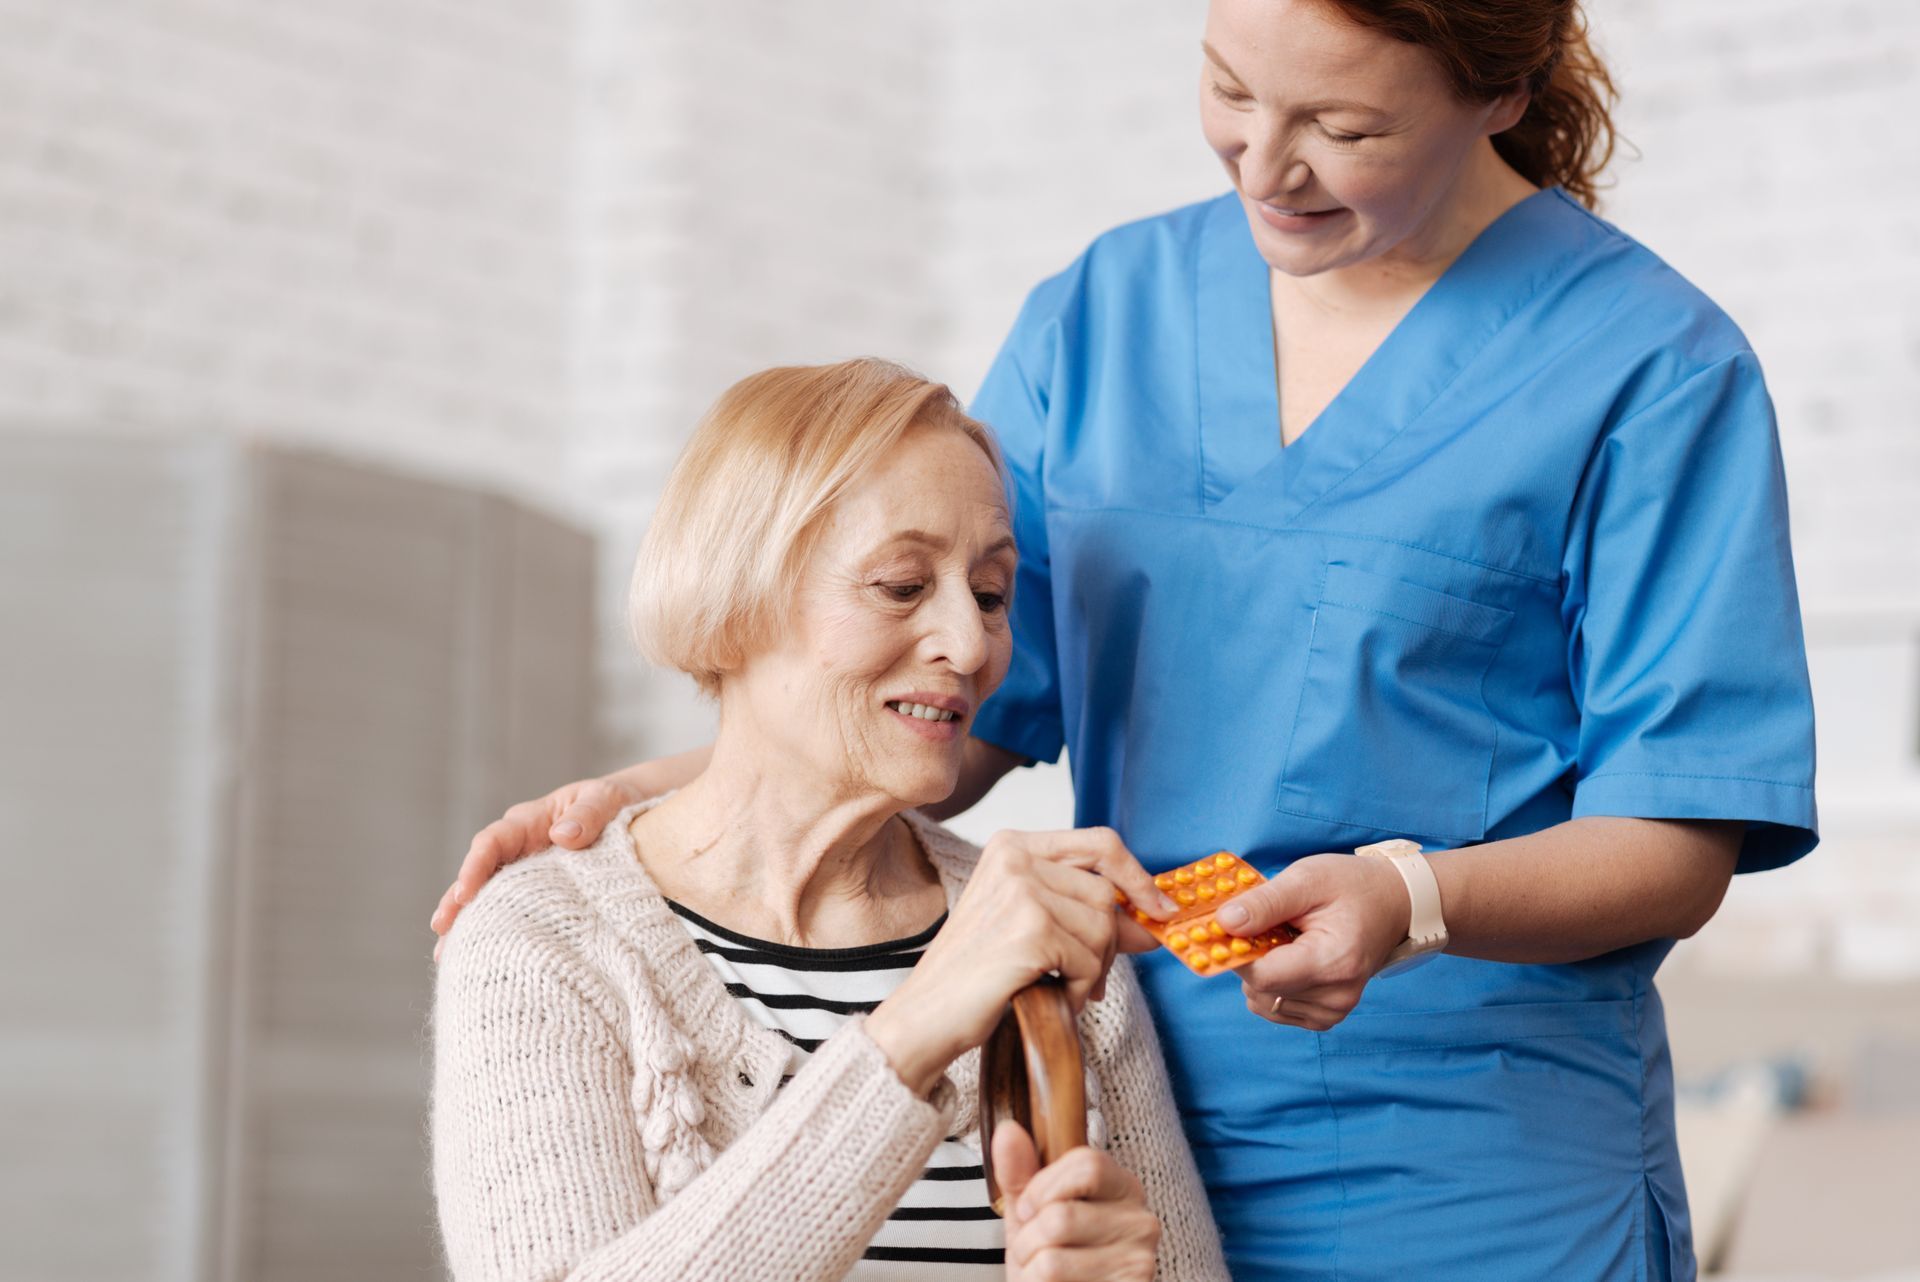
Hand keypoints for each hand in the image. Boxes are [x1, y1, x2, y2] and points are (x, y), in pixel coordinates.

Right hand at [428, 774, 640, 950]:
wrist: (632, 812)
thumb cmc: (616, 802)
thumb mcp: (606, 799)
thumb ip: (588, 813)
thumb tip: (563, 835)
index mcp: (531, 821)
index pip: (493, 841)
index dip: (475, 865)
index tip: (465, 891)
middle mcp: (519, 846)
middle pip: (479, 872)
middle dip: (458, 899)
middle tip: (442, 927)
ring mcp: (526, 870)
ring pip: (488, 894)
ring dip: (468, 920)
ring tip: (447, 952)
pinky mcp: (538, 891)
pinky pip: (511, 908)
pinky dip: (494, 927)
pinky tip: (479, 955)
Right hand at [866, 828, 1174, 1092]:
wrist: (926, 1017)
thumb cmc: (977, 975)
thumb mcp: (1034, 927)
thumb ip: (1088, 912)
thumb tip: (1155, 916)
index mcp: (1012, 845)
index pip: (1100, 843)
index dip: (1137, 876)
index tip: (1159, 909)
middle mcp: (1015, 858)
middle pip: (1106, 893)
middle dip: (1109, 943)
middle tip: (1086, 978)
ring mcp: (1022, 891)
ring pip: (1103, 928)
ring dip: (1092, 970)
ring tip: (1058, 988)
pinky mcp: (1031, 929)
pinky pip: (1089, 960)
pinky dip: (1079, 990)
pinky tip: (1050, 998)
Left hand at [992, 1122, 1159, 1281]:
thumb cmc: (1050, 1263)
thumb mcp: (1031, 1215)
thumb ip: (1020, 1175)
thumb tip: (1008, 1130)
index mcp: (1123, 1188)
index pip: (1087, 1163)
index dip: (1043, 1187)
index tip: (1027, 1209)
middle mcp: (1141, 1221)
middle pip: (1061, 1215)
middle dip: (1028, 1238)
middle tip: (1035, 1252)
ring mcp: (1138, 1262)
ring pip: (1052, 1255)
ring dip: (1029, 1267)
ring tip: (1043, 1274)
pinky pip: (1052, 1278)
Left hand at [1218, 852, 1411, 1030]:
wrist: (1394, 903)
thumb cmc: (1352, 886)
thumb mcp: (1307, 879)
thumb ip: (1264, 903)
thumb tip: (1223, 923)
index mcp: (1333, 962)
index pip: (1262, 977)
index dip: (1236, 953)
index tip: (1228, 928)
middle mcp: (1336, 995)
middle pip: (1260, 991)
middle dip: (1249, 958)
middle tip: (1264, 926)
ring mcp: (1334, 1010)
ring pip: (1264, 1002)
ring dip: (1261, 972)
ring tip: (1284, 940)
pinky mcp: (1328, 1016)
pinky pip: (1277, 1008)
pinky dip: (1273, 984)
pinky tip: (1290, 957)